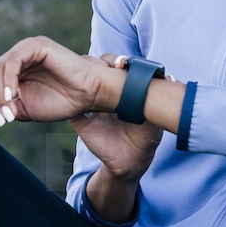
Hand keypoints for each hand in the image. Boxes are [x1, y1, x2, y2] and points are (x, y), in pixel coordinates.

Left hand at [0, 36, 104, 124]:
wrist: (89, 97)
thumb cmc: (60, 102)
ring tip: (11, 112)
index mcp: (10, 70)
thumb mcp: (20, 110)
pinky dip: (8, 81)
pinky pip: (11, 62)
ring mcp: (24, 49)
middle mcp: (14, 56)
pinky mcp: (36, 45)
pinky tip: (15, 96)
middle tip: (4, 119)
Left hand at [67, 53, 165, 179]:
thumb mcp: (85, 126)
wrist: (123, 165)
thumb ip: (74, 111)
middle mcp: (128, 92)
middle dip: (122, 62)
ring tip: (133, 68)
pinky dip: (167, 82)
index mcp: (111, 93)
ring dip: (143, 69)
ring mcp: (144, 99)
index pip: (108, 70)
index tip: (100, 63)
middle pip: (127, 67)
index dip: (106, 63)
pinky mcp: (157, 110)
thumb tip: (58, 98)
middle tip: (121, 64)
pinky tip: (166, 77)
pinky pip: (165, 92)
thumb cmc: (105, 144)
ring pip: (146, 75)